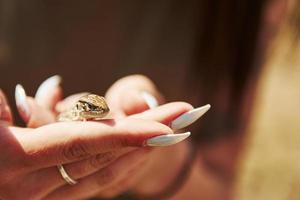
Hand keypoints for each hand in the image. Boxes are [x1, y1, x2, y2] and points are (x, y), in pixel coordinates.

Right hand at [1, 88, 193, 199]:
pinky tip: (141, 154)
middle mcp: (37, 184)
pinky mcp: (52, 197)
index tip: (166, 127)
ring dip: (141, 153)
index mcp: (17, 157)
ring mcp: (47, 195)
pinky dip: (121, 167)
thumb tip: (43, 94)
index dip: (126, 134)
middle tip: (182, 114)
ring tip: (172, 131)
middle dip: (147, 134)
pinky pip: (94, 184)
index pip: (83, 142)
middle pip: (105, 156)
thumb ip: (5, 111)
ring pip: (105, 175)